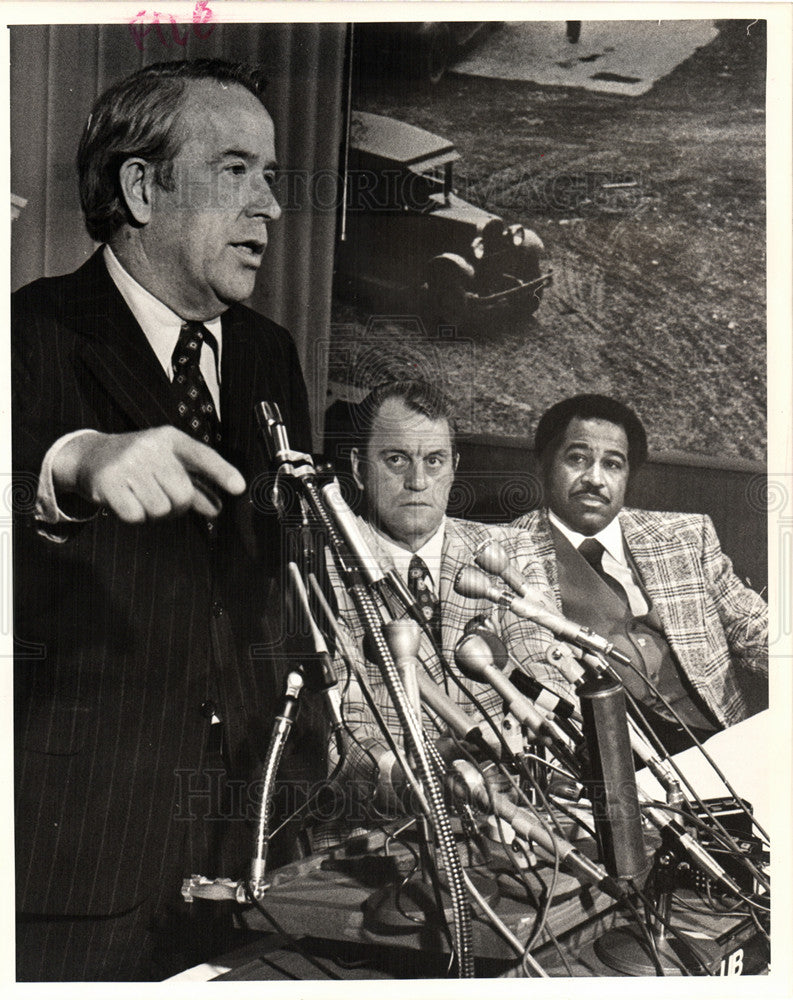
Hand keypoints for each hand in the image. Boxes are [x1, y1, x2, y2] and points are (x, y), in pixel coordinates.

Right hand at [52, 426, 245, 522]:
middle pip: (183, 495)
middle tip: (162, 497)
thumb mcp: (168, 464)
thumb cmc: (140, 462)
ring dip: (154, 513)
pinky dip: (135, 517)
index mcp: (171, 439)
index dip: (222, 472)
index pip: (202, 456)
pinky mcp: (108, 482)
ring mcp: (128, 463)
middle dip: (177, 506)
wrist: (91, 455)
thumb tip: (217, 509)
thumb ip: (195, 486)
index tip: (239, 487)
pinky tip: (127, 501)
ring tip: (141, 496)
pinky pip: (136, 516)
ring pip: (160, 509)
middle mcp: (150, 448)